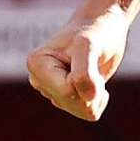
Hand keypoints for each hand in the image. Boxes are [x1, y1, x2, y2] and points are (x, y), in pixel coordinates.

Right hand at [26, 7, 130, 121]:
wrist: (103, 27)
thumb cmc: (95, 32)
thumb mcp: (89, 46)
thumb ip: (85, 72)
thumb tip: (90, 98)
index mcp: (37, 65)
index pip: (66, 91)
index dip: (87, 79)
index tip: (88, 58)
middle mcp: (39, 80)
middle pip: (72, 103)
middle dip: (91, 89)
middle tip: (94, 65)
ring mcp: (52, 90)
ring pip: (81, 111)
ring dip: (95, 93)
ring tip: (93, 70)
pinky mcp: (66, 98)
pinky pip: (88, 113)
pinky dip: (98, 99)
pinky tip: (94, 81)